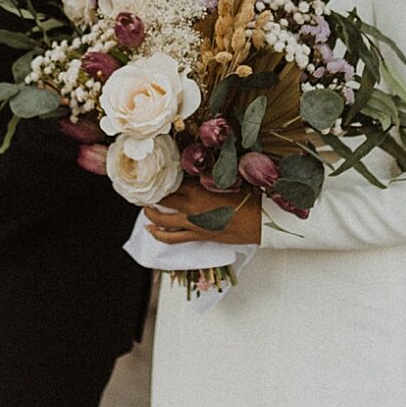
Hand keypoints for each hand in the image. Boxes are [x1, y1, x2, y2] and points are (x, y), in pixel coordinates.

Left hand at [141, 179, 262, 247]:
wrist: (260, 221)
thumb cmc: (249, 199)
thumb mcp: (228, 180)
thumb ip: (209, 175)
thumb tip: (199, 169)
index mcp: (198, 189)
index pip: (171, 183)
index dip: (161, 179)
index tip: (154, 175)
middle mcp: (191, 207)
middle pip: (163, 200)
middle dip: (152, 196)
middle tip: (146, 191)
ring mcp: (192, 223)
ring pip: (162, 220)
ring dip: (150, 214)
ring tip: (145, 208)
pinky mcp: (197, 235)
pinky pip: (172, 237)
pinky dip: (159, 234)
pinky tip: (151, 231)